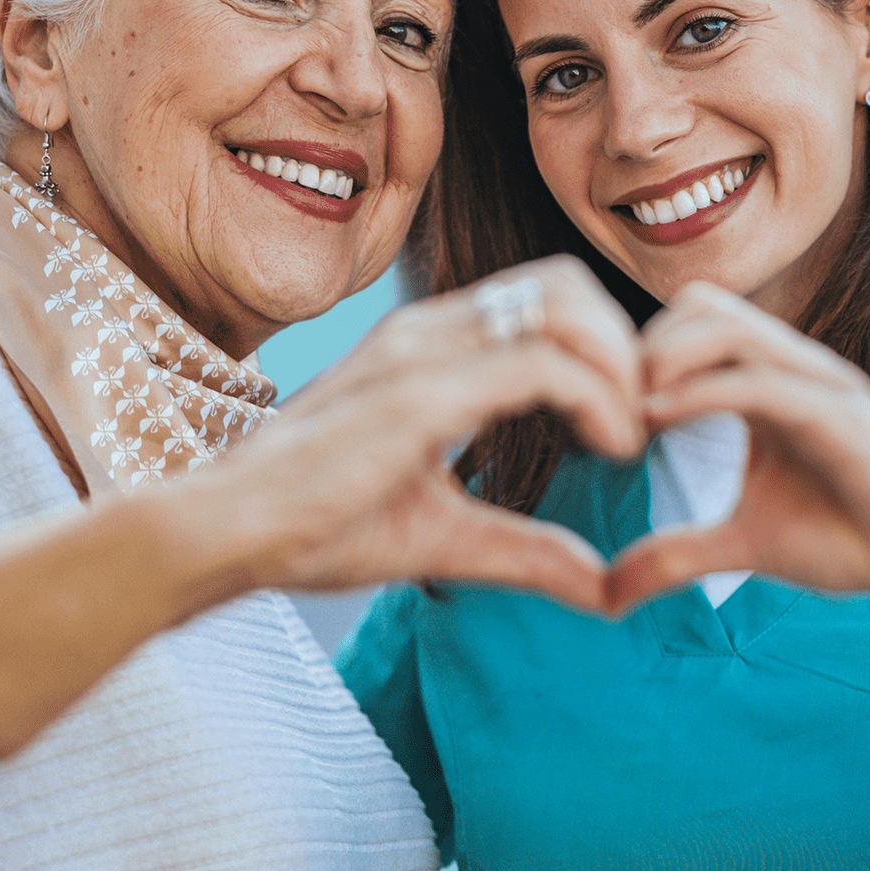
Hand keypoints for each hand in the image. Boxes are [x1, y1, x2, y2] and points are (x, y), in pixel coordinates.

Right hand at [185, 257, 645, 611]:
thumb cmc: (314, 527)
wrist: (230, 533)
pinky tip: (609, 450)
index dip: (604, 352)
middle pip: (565, 283)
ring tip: (628, 436)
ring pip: (563, 306)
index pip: (544, 301)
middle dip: (623, 344)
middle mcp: (427, 331)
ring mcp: (422, 352)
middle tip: (639, 422)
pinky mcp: (420, 392)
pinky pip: (541, 363)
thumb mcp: (445, 535)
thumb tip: (604, 588)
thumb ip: (526, 550)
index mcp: (428, 350)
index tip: (625, 427)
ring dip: (620, 366)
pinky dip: (597, 398)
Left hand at [607, 282, 869, 645]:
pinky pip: (760, 380)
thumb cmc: (847, 539)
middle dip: (639, 345)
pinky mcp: (842, 415)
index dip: (634, 356)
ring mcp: (819, 384)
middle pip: (700, 305)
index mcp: (765, 383)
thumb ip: (674, 556)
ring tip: (626, 414)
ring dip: (661, 357)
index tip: (597, 411)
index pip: (689, 323)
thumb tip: (607, 594)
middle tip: (605, 408)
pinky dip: (700, 392)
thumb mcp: (741, 546)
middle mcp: (791, 369)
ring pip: (726, 325)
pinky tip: (655, 421)